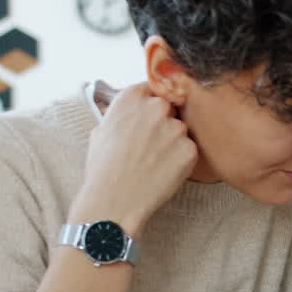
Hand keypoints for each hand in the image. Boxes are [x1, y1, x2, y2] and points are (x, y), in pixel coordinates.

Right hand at [70, 83, 196, 233]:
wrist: (113, 201)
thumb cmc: (102, 170)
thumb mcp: (101, 131)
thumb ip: (122, 114)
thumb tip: (132, 112)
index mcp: (131, 97)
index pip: (153, 90)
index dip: (150, 106)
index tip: (148, 119)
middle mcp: (155, 107)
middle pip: (170, 108)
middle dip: (164, 123)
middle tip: (152, 145)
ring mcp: (175, 128)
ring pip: (181, 130)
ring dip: (174, 143)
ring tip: (155, 163)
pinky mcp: (189, 149)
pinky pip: (190, 150)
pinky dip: (182, 161)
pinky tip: (164, 172)